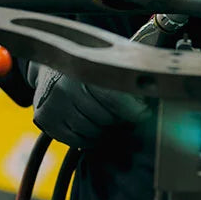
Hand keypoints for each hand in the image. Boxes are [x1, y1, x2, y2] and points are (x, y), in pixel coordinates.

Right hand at [28, 62, 150, 147]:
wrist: (51, 63)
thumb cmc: (89, 64)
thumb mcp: (109, 59)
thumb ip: (130, 73)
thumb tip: (155, 89)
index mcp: (87, 68)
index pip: (117, 100)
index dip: (135, 112)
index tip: (143, 113)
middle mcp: (68, 86)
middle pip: (106, 119)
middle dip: (120, 121)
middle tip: (125, 117)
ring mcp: (54, 103)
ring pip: (92, 132)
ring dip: (105, 131)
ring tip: (109, 121)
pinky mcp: (45, 118)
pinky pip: (75, 140)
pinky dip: (88, 138)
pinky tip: (93, 128)